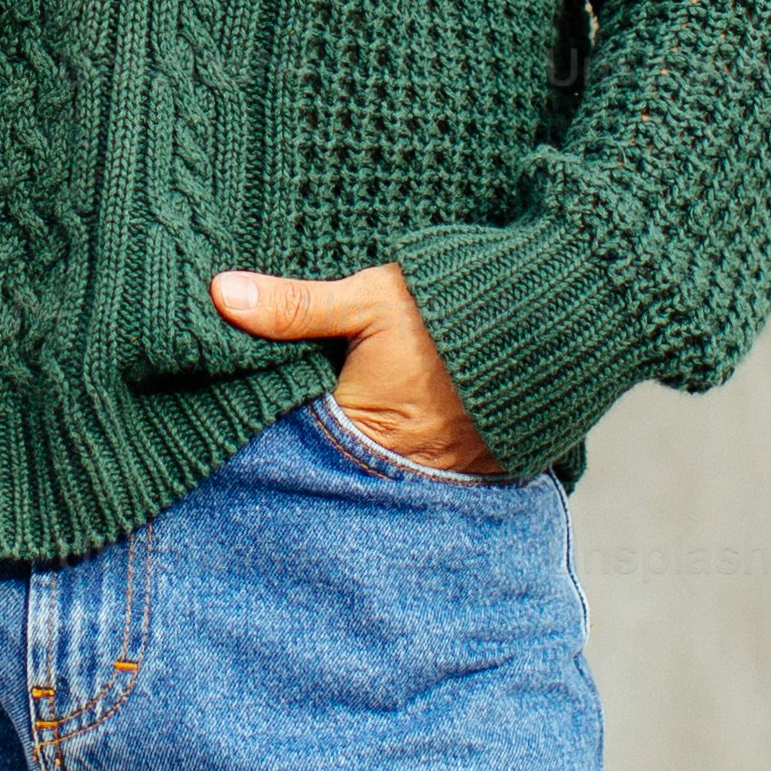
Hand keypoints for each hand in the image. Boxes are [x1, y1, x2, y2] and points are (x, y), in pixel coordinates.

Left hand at [210, 260, 505, 476]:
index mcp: (357, 427)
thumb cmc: (452, 310)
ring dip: (357, 451)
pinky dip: (401, 456)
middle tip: (289, 416)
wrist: (551, 322)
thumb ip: (296, 306)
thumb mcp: (368, 299)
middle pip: (332, 461)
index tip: (248, 400)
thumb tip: (219, 294)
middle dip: (313, 441)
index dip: (273, 420)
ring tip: (341, 424)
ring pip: (373, 470)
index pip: (292, 438)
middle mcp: (392, 466)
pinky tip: (393, 428)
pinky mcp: (469, 473)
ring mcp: (434, 476)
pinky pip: (416, 473)